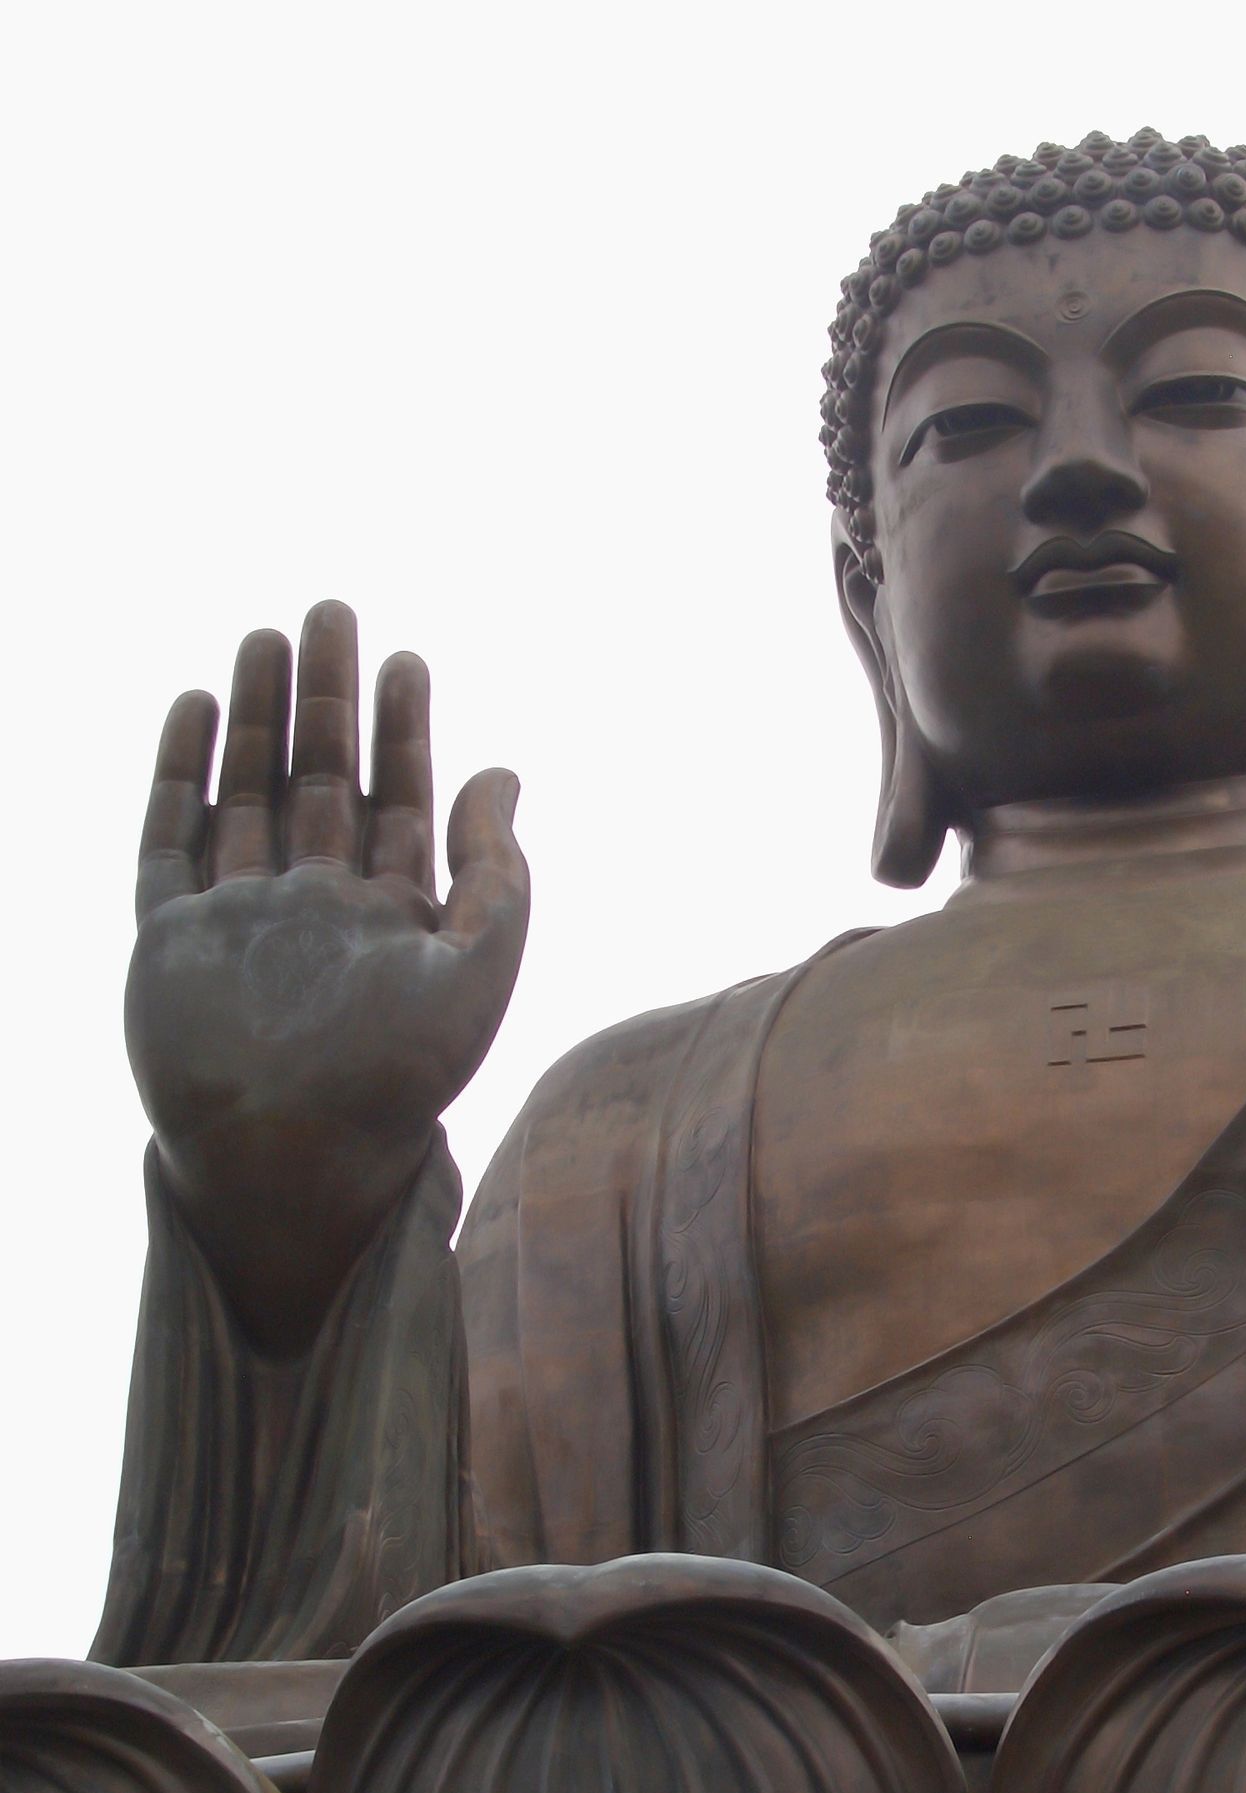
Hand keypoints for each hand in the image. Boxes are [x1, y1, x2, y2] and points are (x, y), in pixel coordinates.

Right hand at [128, 600, 528, 1353]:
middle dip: (326, 700)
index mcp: (389, 923)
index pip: (398, 804)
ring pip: (247, 794)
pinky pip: (170, 839)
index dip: (405, 731)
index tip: (407, 660)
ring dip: (257, 718)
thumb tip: (505, 773)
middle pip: (319, 782)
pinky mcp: (171, 939)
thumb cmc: (397, 1081)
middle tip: (333, 613)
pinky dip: (182, 772)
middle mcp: (313, 913)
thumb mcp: (477, 969)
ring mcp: (239, 922)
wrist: (295, 1158)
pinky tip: (197, 706)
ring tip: (266, 636)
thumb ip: (496, 874)